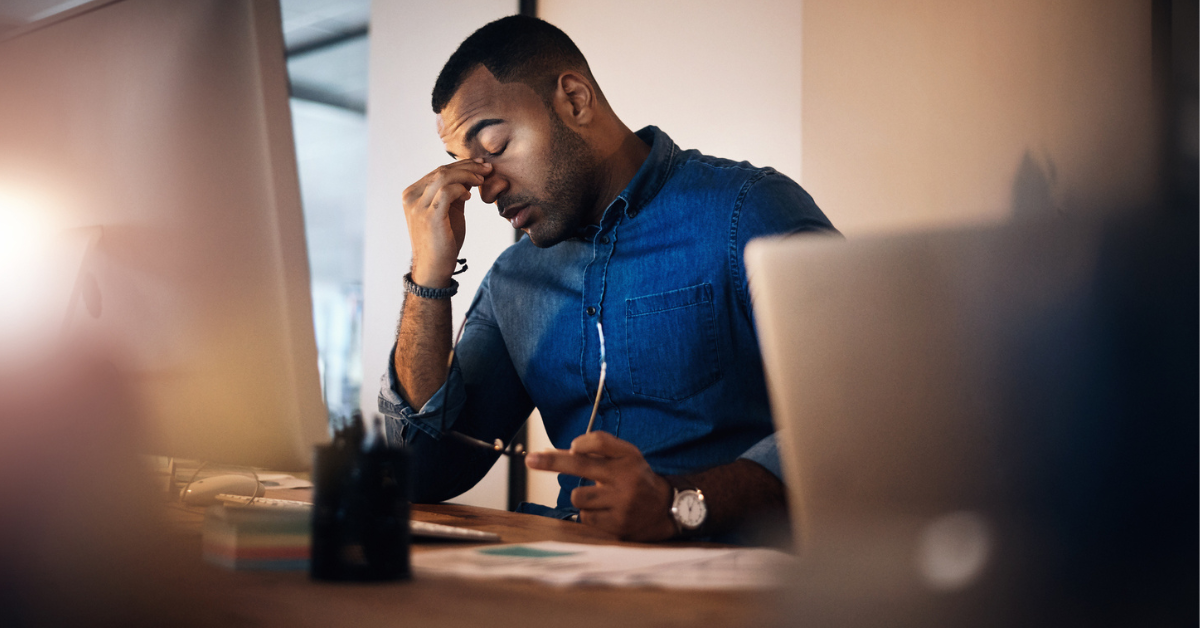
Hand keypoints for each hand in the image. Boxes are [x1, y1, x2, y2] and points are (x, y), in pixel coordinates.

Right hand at [401, 159, 492, 286]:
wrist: (434, 267)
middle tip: (487, 168)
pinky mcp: (429, 217)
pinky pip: (446, 192)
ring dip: (467, 175)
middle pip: (441, 171)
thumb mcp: (449, 210)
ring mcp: (418, 207)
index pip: (438, 171)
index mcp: (412, 193)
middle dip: (468, 166)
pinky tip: (469, 196)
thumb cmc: (442, 240)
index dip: (461, 165)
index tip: (480, 164)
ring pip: (444, 177)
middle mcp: (411, 197)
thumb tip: (471, 173)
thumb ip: (456, 192)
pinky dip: (460, 189)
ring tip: (482, 180)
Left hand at [526, 431, 676, 540]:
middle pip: (580, 465)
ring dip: (582, 497)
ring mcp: (621, 505)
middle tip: (531, 459)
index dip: (582, 444)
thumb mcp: (627, 455)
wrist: (666, 510)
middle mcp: (626, 479)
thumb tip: (569, 449)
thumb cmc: (636, 478)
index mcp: (628, 458)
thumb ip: (601, 446)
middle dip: (552, 462)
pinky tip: (606, 512)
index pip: (600, 442)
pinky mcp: (617, 526)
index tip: (570, 447)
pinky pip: (586, 518)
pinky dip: (590, 514)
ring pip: (579, 497)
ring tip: (600, 498)